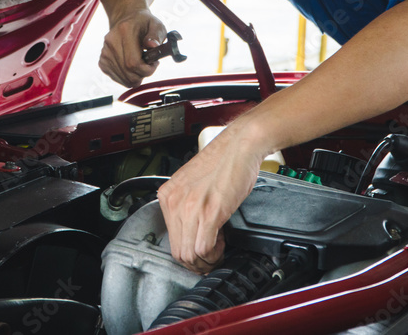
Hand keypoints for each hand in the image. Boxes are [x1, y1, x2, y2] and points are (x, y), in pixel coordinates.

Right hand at [98, 8, 166, 86]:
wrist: (126, 19)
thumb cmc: (144, 24)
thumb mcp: (156, 25)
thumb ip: (156, 35)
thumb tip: (152, 46)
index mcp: (124, 31)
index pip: (133, 63)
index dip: (147, 69)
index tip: (154, 63)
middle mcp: (111, 42)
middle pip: (129, 74)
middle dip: (144, 74)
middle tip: (149, 64)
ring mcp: (104, 53)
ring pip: (125, 80)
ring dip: (137, 76)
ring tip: (141, 62)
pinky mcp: (102, 62)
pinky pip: (119, 79)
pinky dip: (129, 77)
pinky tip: (132, 65)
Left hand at [157, 115, 264, 273]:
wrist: (239, 145)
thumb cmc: (222, 161)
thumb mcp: (192, 184)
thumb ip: (186, 205)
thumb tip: (190, 231)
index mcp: (168, 195)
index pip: (170, 240)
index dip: (187, 253)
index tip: (200, 251)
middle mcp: (175, 201)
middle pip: (178, 252)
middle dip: (197, 263)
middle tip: (211, 258)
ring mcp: (191, 207)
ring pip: (190, 254)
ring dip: (206, 260)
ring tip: (218, 249)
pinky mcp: (210, 211)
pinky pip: (204, 247)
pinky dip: (214, 254)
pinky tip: (222, 242)